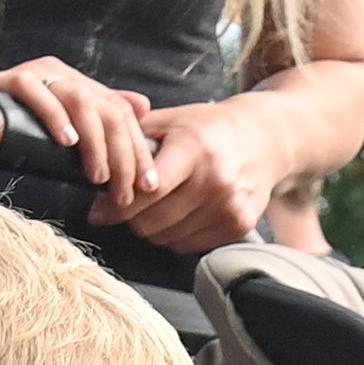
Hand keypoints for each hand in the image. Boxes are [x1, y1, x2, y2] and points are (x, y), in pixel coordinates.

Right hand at [0, 56, 154, 206]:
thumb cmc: (10, 136)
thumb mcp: (61, 133)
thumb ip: (99, 119)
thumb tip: (144, 107)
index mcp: (76, 84)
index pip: (121, 113)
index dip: (138, 150)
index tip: (148, 186)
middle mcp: (60, 73)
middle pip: (108, 109)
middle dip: (123, 154)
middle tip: (124, 192)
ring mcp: (35, 73)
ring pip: (81, 101)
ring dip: (96, 144)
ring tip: (98, 177)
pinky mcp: (9, 79)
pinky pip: (37, 94)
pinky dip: (56, 118)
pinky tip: (67, 143)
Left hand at [115, 96, 288, 252]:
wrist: (267, 139)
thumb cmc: (211, 128)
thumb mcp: (172, 118)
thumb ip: (133, 138)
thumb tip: (96, 166)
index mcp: (194, 148)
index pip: (147, 190)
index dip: (117, 205)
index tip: (100, 210)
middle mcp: (215, 180)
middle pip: (152, 222)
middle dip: (131, 217)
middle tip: (127, 207)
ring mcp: (229, 206)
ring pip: (166, 238)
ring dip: (153, 228)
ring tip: (158, 206)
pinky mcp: (239, 226)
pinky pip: (188, 245)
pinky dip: (176, 235)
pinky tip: (181, 213)